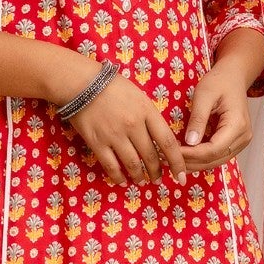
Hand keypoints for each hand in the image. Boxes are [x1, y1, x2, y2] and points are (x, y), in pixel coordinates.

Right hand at [64, 70, 189, 187]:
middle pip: (151, 156)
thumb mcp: (139, 96)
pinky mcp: (97, 143)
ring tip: (142, 181)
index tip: (181, 175)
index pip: (167, 142)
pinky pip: (111, 166)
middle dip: (157, 172)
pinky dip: (118, 177)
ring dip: (140, 176)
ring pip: (133, 164)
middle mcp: (133, 125)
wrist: (81, 82)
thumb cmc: (112, 86)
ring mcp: (115, 135)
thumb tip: (158, 139)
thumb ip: (149, 116)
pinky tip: (123, 181)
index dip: (177, 162)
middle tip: (159, 179)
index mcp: (147, 111)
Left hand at [178, 66, 255, 172]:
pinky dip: (199, 159)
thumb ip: (198, 118)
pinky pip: (216, 156)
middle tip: (165, 159)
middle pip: (214, 159)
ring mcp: (240, 142)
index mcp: (237, 125)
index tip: (171, 152)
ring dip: (193, 163)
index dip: (191, 154)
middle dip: (190, 162)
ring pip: (215, 161)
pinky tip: (183, 157)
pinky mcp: (234, 143)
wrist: (233, 78)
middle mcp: (243, 137)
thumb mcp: (204, 94)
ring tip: (171, 160)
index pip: (213, 149)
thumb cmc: (219, 82)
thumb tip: (190, 143)